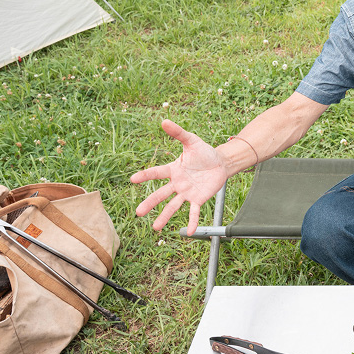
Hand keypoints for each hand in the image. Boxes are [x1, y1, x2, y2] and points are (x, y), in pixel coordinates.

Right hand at [130, 119, 229, 234]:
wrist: (220, 163)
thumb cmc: (204, 152)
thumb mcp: (191, 141)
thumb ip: (178, 133)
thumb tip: (164, 121)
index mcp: (173, 169)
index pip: (156, 173)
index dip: (145, 176)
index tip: (133, 179)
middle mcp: (177, 183)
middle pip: (160, 194)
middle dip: (150, 203)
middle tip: (138, 213)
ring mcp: (186, 193)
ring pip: (173, 206)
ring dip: (165, 217)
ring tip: (156, 228)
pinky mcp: (198, 199)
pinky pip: (193, 212)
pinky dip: (191, 221)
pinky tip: (188, 232)